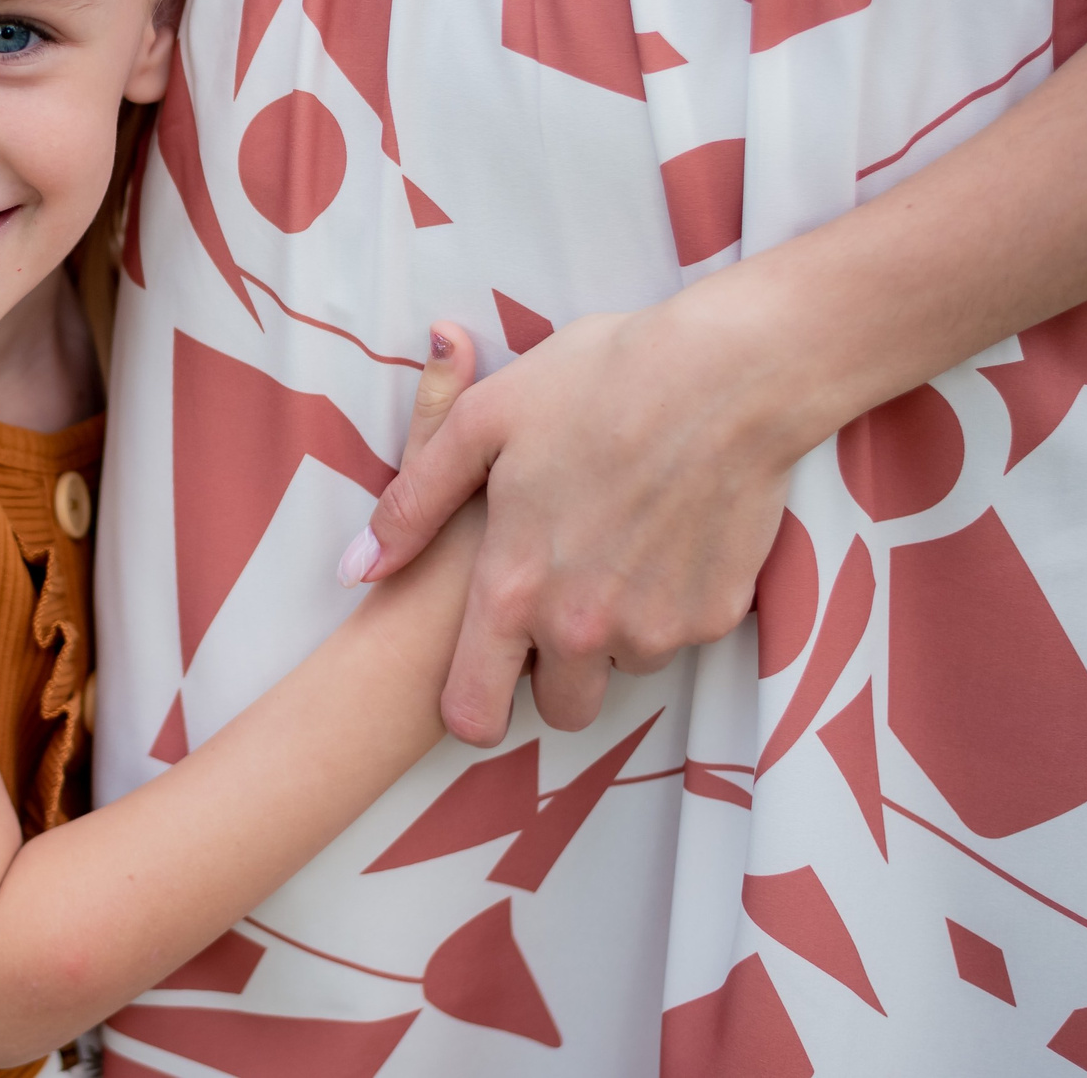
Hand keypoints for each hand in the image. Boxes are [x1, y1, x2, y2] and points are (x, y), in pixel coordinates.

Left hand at [342, 286, 804, 747]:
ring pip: (622, 667)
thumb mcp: (480, 424)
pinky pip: (678, 633)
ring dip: (613, 632)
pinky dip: (667, 601)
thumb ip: (414, 505)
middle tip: (558, 596)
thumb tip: (357, 568)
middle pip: (560, 710)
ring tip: (612, 544)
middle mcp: (584, 628)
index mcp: (514, 587)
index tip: (482, 674)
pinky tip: (663, 533)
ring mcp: (656, 627)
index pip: (473, 714)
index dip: (469, 707)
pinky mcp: (716, 614)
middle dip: (551, 674)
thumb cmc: (596, 383)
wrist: (729, 373)